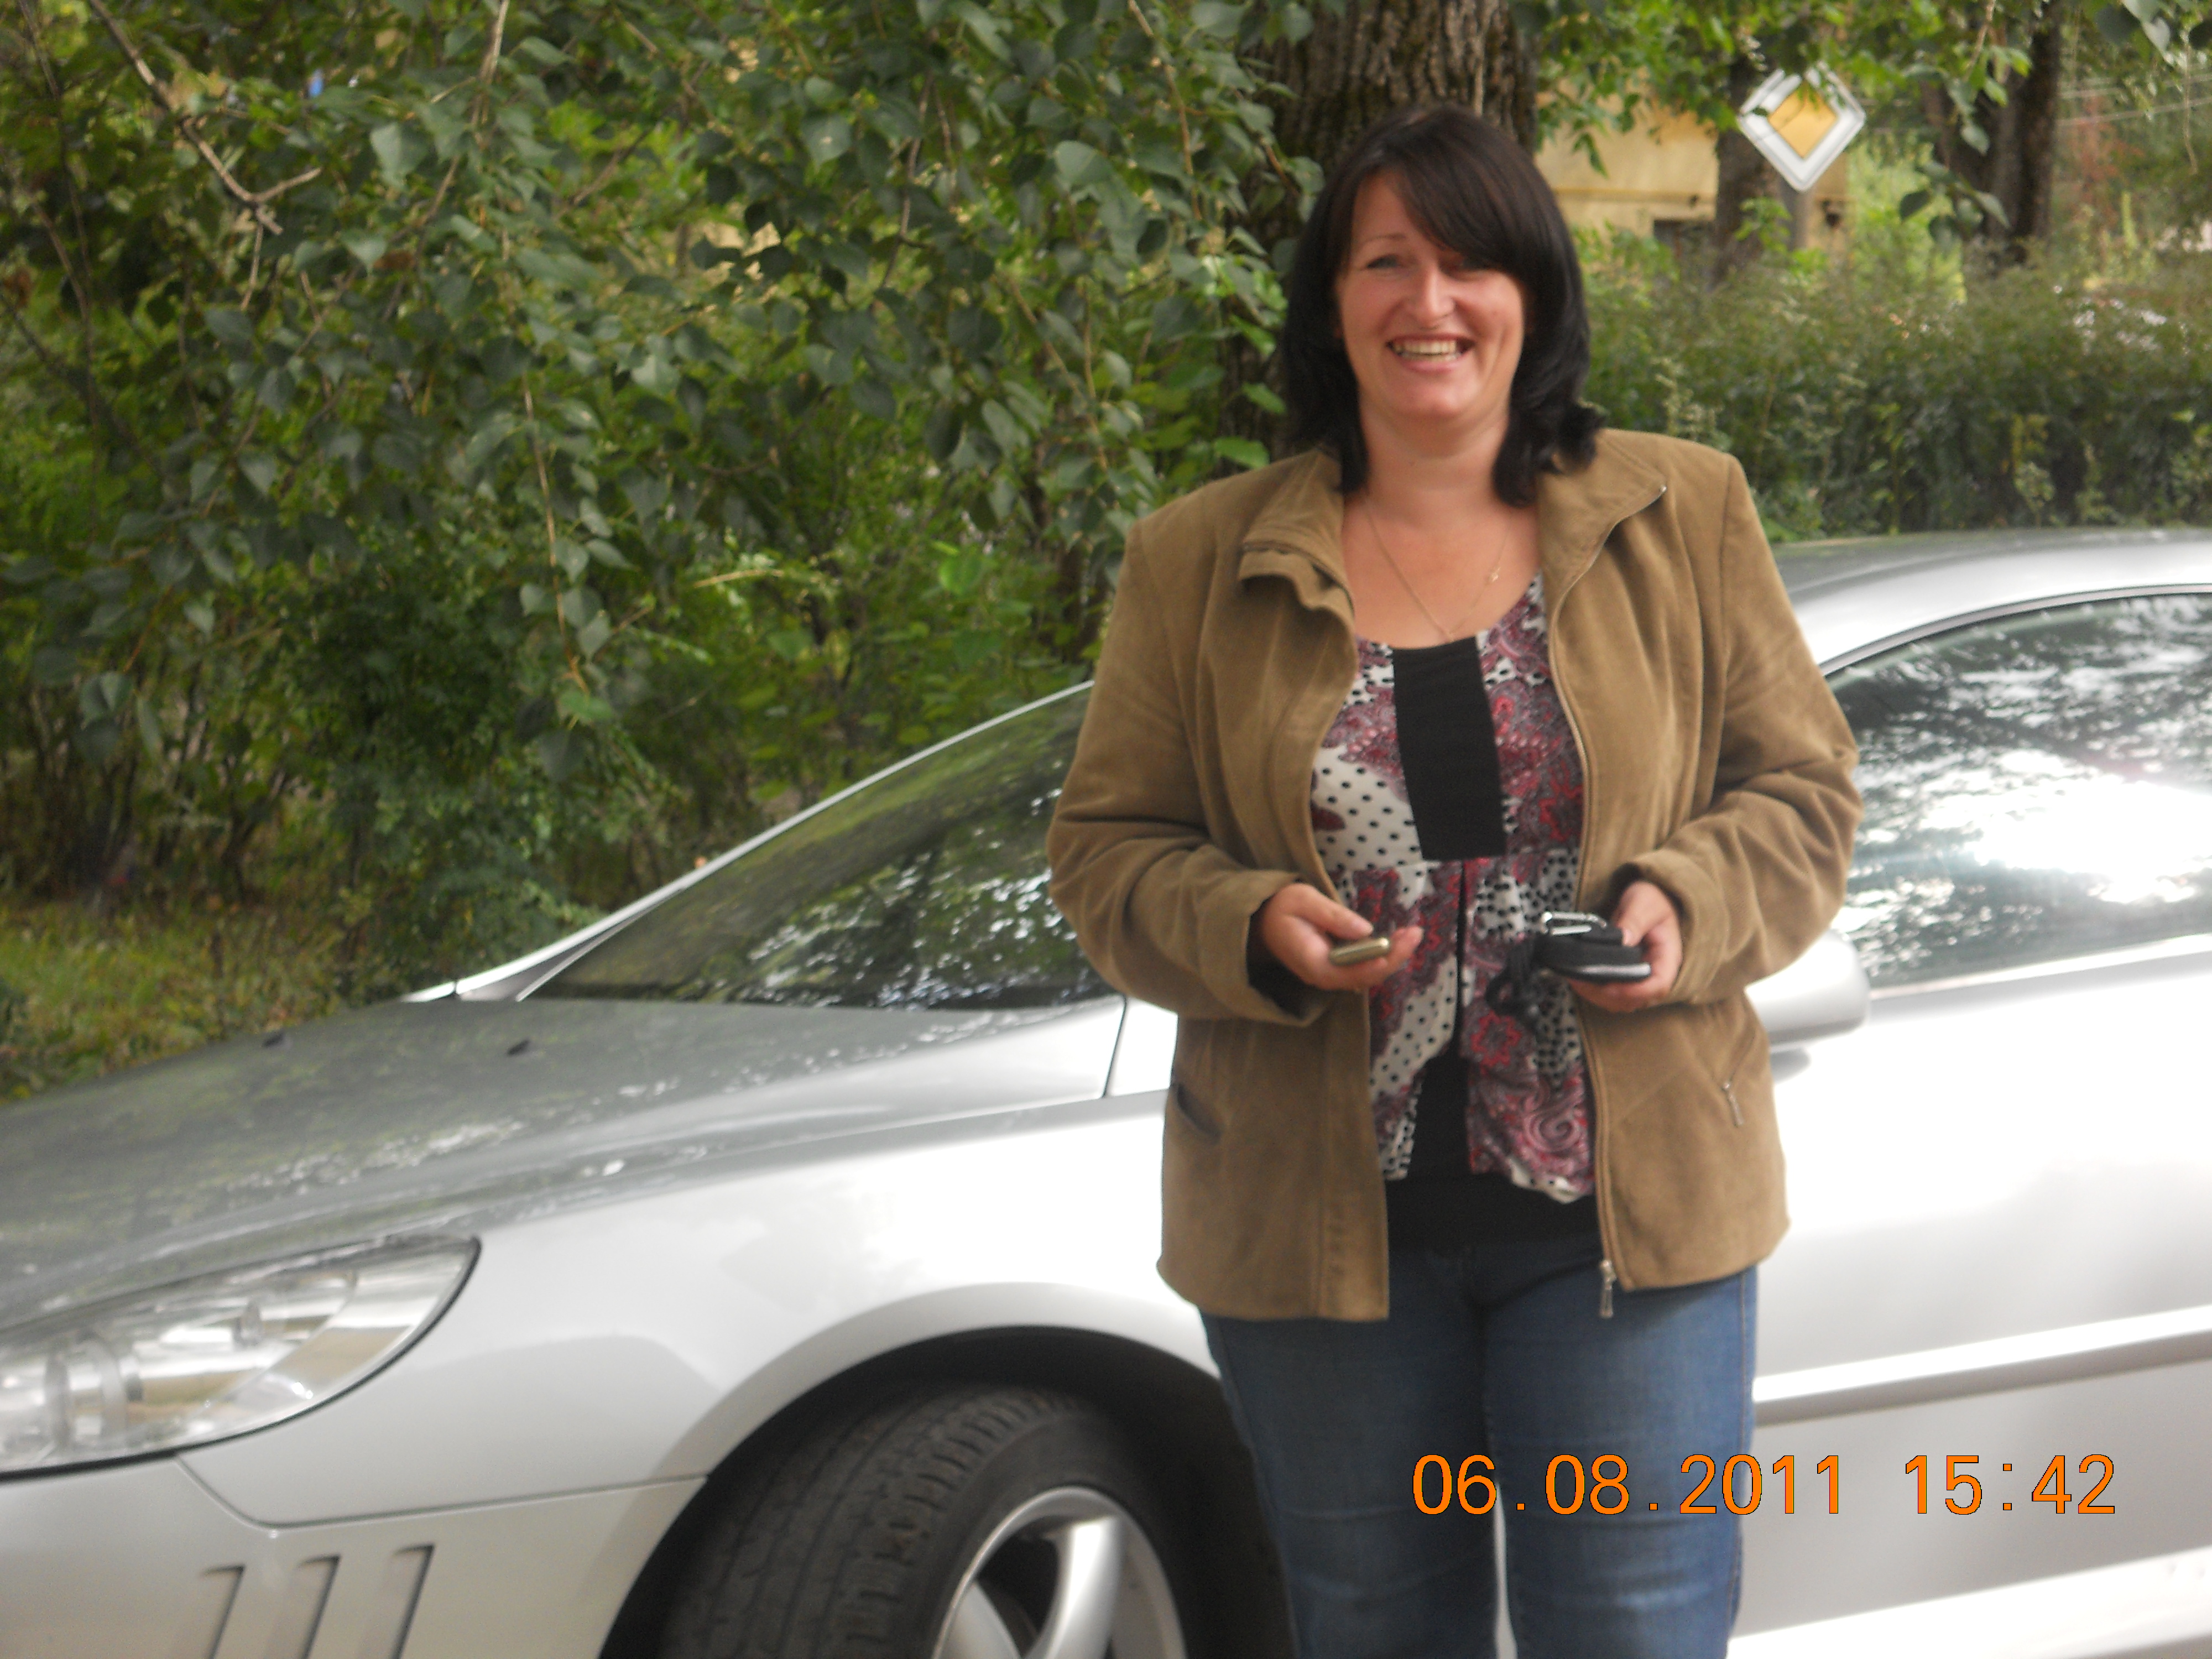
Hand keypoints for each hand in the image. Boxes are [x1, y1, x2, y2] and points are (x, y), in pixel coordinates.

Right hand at [1254, 883, 1421, 993]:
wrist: (1263, 922)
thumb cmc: (1282, 907)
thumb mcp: (1304, 900)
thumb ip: (1333, 915)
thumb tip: (1366, 929)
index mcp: (1313, 963)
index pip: (1350, 972)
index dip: (1377, 962)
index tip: (1398, 944)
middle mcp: (1324, 976)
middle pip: (1365, 976)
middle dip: (1394, 956)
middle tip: (1415, 932)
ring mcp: (1331, 975)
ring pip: (1368, 974)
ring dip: (1393, 956)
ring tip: (1412, 933)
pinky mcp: (1336, 969)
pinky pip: (1363, 968)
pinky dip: (1382, 955)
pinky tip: (1398, 939)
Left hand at [1569, 880, 1679, 1012]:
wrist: (1649, 897)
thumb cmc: (1651, 899)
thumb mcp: (1643, 903)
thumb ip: (1633, 921)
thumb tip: (1622, 940)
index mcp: (1667, 955)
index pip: (1658, 985)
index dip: (1635, 991)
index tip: (1610, 986)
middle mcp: (1657, 971)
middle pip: (1638, 999)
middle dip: (1609, 996)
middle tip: (1582, 982)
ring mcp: (1643, 975)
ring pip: (1625, 1001)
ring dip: (1601, 997)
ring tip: (1578, 981)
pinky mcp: (1628, 975)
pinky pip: (1615, 993)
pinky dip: (1598, 992)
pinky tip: (1582, 981)